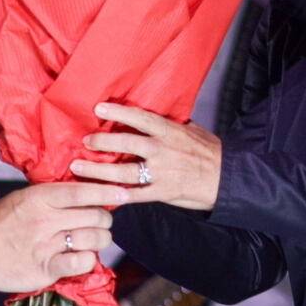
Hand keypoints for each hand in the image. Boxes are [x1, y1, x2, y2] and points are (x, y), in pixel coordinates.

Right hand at [0, 180, 120, 293]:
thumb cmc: (1, 222)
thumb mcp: (24, 198)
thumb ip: (53, 196)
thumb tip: (85, 191)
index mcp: (40, 198)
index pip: (82, 192)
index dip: (107, 192)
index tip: (124, 193)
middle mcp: (46, 219)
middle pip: (95, 216)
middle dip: (104, 221)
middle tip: (100, 224)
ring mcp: (46, 245)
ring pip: (93, 239)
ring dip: (100, 241)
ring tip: (93, 241)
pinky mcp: (46, 268)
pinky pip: (80, 263)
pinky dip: (87, 260)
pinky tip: (81, 258)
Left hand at [70, 103, 220, 210]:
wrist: (227, 177)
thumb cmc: (209, 152)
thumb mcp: (192, 130)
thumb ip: (169, 124)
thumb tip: (150, 115)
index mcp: (170, 132)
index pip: (140, 118)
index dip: (119, 113)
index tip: (99, 108)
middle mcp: (163, 151)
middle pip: (127, 144)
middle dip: (103, 142)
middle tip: (85, 141)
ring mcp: (161, 173)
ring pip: (124, 171)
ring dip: (98, 170)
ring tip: (78, 167)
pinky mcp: (162, 193)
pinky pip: (135, 195)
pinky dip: (116, 196)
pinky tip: (99, 195)